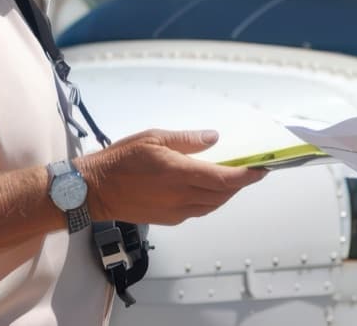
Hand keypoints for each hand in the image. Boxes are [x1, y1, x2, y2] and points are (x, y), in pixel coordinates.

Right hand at [77, 129, 265, 225]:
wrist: (95, 190)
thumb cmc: (120, 161)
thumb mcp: (154, 138)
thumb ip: (187, 140)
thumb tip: (212, 138)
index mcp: (179, 173)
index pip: (225, 179)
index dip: (247, 176)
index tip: (261, 169)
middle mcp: (181, 196)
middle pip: (223, 195)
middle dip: (240, 184)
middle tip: (249, 170)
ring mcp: (175, 211)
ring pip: (213, 205)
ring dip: (225, 194)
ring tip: (230, 179)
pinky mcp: (169, 219)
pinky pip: (198, 211)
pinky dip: (210, 201)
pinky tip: (207, 189)